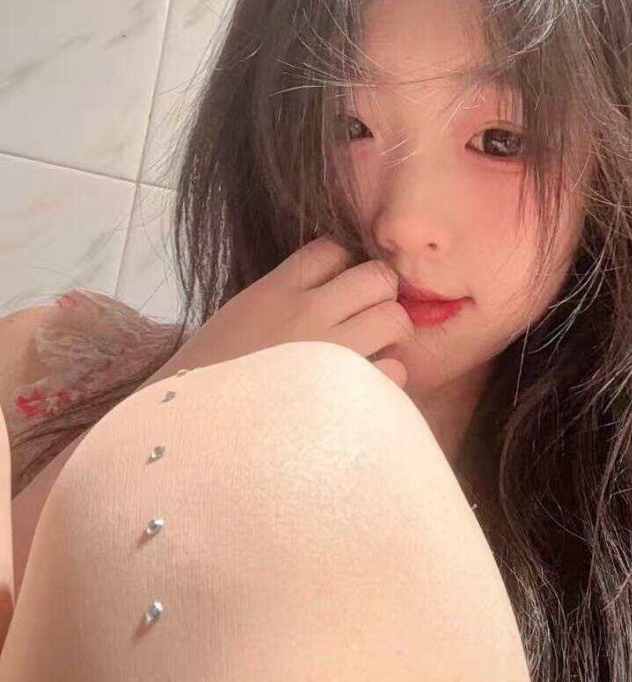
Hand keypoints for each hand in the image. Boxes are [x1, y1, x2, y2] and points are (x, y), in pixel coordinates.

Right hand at [152, 237, 411, 389]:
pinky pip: (394, 369)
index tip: (341, 291)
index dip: (345, 267)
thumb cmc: (211, 381)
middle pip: (377, 276)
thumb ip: (282, 300)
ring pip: (394, 317)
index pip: (333, 249)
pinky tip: (365, 388)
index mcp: (275, 290)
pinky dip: (387, 377)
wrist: (187, 431)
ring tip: (370, 354)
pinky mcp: (346, 392)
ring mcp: (330, 351)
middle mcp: (307, 312)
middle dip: (380, 296)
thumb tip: (328, 290)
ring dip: (389, 335)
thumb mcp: (239, 319)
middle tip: (366, 321)